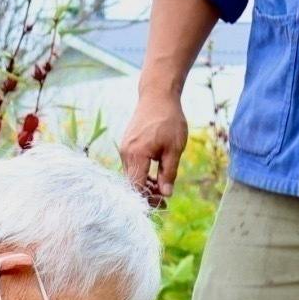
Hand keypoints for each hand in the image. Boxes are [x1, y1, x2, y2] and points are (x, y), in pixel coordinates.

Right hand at [118, 89, 187, 203]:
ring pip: (132, 175)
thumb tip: (166, 194)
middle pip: (132, 183)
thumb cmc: (168, 120)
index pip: (137, 187)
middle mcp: (126, 153)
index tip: (163, 204)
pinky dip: (142, 173)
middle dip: (148, 194)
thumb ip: (169, 173)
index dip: (148, 199)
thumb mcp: (174, 149)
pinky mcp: (127, 145)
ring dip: (145, 183)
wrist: (157, 95)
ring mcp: (124, 149)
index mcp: (136, 155)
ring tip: (162, 186)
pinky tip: (155, 174)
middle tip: (165, 198)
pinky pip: (132, 165)